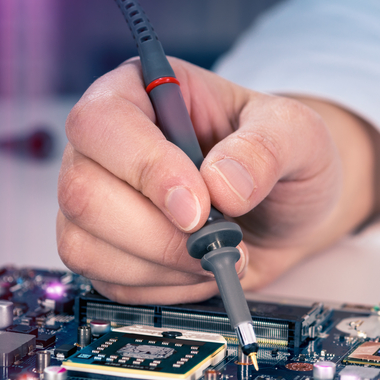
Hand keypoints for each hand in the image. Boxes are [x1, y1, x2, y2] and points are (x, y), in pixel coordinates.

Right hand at [57, 58, 379, 303]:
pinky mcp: (107, 251)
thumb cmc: (285, 155)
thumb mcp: (297, 134)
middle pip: (82, 192)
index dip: (145, 169)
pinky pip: (111, 282)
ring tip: (217, 252)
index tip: (199, 206)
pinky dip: (165, 287)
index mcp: (142, 92)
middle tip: (217, 240)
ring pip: (86, 245)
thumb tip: (221, 185)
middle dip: (156, 233)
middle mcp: (106, 145)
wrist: (293, 207)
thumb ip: (266, 149)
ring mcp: (100, 200)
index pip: (102, 123)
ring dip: (163, 264)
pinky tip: (200, 269)